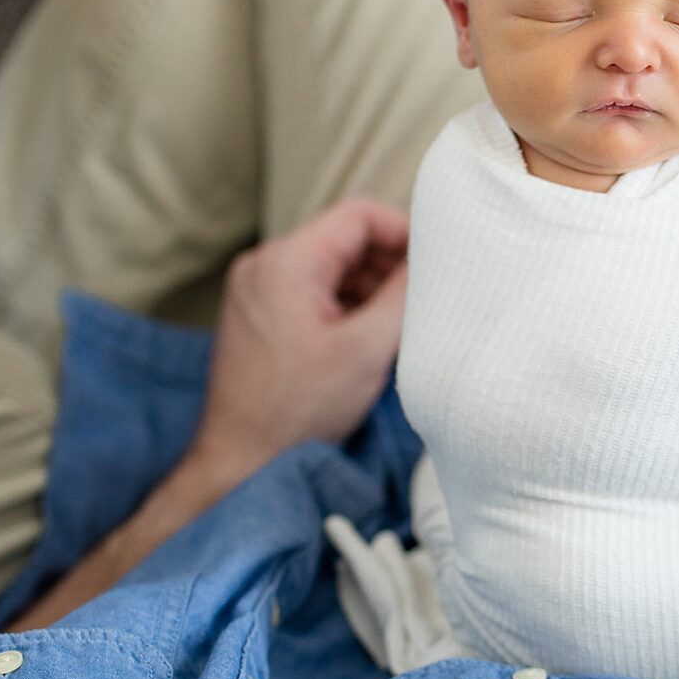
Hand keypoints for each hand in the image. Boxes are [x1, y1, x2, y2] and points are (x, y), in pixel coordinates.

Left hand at [192, 199, 409, 480]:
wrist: (240, 463)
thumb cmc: (296, 411)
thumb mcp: (366, 350)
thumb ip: (403, 295)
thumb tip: (432, 261)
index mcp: (285, 261)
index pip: (359, 215)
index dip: (406, 231)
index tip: (438, 261)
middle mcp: (263, 265)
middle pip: (344, 239)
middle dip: (389, 264)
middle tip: (424, 299)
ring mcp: (256, 290)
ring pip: (331, 267)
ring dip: (370, 288)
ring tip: (398, 325)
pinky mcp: (258, 316)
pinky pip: (313, 292)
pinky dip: (346, 306)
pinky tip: (368, 339)